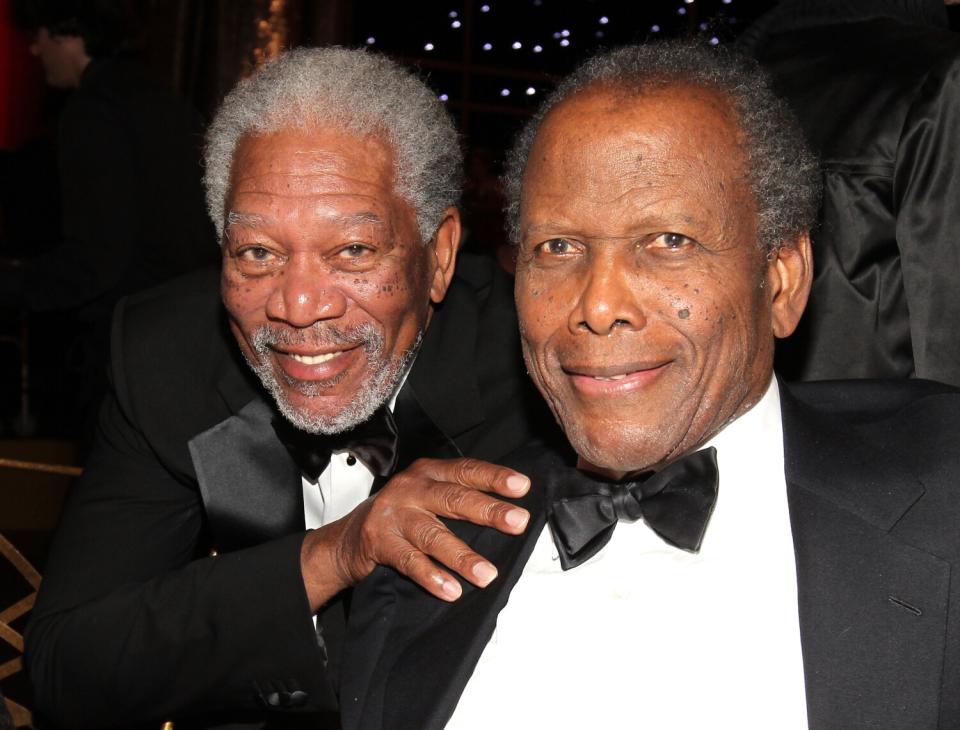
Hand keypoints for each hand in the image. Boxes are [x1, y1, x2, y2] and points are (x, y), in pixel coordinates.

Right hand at [300, 457, 529, 608]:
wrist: (346, 540)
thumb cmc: (398, 516)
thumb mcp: (426, 496)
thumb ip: (459, 498)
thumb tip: (508, 513)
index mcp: (428, 473)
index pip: (465, 471)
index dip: (494, 477)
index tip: (522, 486)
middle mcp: (411, 489)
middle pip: (453, 498)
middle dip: (488, 510)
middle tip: (517, 521)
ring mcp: (393, 515)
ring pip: (433, 534)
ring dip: (462, 556)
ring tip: (486, 574)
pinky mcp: (379, 542)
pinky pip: (409, 561)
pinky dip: (432, 576)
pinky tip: (451, 590)